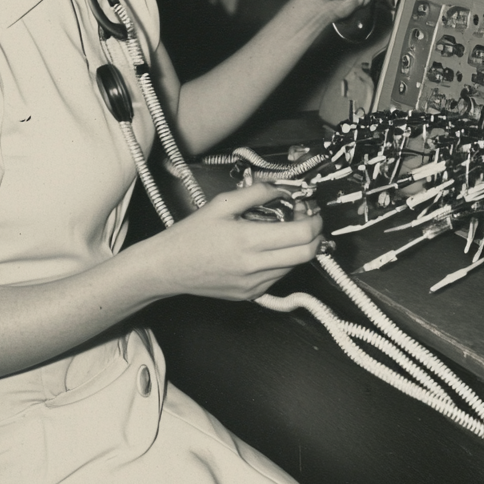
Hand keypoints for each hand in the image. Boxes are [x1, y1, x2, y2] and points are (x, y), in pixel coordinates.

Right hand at [152, 183, 322, 300]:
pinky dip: (282, 260)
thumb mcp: (222, 203)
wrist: (169, 267)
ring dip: (298, 247)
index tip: (310, 208)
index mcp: (249, 240)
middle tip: (305, 218)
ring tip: (283, 230)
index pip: (302, 234)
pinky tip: (268, 247)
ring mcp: (254, 285)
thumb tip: (281, 188)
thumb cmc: (191, 235)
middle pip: (306, 254)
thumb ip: (256, 192)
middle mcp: (254, 267)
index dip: (314, 219)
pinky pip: (278, 276)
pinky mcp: (250, 295)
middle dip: (314, 234)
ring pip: (294, 266)